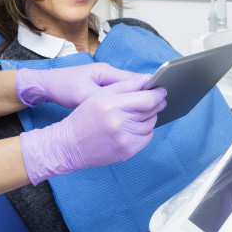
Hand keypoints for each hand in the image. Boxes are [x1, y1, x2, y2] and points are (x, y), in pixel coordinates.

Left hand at [16, 63, 148, 107]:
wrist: (46, 85)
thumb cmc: (64, 87)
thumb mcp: (84, 95)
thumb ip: (106, 97)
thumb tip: (129, 100)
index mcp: (107, 73)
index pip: (135, 80)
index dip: (148, 89)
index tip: (161, 97)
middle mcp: (109, 75)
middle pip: (135, 86)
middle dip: (146, 96)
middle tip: (161, 108)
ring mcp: (105, 82)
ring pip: (128, 92)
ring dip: (137, 101)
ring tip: (149, 114)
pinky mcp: (101, 90)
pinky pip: (119, 97)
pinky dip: (127, 105)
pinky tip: (131, 116)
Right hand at [19, 78, 167, 183]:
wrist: (69, 146)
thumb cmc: (83, 117)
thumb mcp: (100, 94)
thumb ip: (125, 85)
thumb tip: (148, 80)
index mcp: (112, 105)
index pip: (147, 99)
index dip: (158, 93)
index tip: (161, 89)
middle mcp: (120, 124)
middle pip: (151, 111)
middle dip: (156, 103)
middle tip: (155, 99)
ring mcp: (125, 140)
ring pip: (151, 124)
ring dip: (150, 116)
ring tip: (141, 112)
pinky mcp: (127, 152)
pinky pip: (146, 137)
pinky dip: (145, 130)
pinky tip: (136, 125)